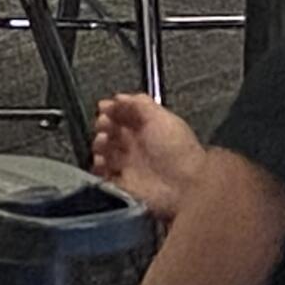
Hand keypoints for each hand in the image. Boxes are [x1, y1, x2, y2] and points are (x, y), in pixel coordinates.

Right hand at [92, 92, 206, 222]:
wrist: (185, 187)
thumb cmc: (176, 149)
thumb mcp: (161, 118)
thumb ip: (140, 103)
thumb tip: (118, 97)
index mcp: (145, 127)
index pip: (121, 114)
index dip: (110, 110)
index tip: (104, 109)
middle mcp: (135, 145)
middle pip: (109, 131)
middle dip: (102, 126)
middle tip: (105, 127)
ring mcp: (128, 164)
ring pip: (103, 151)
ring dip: (99, 145)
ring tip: (104, 146)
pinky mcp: (123, 184)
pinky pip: (102, 174)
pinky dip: (98, 168)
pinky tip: (104, 163)